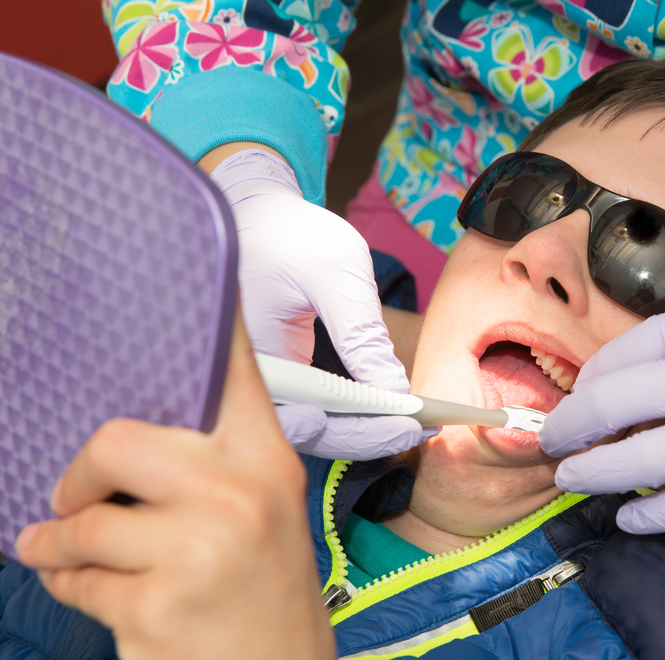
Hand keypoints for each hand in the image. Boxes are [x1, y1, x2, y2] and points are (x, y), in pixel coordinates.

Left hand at [15, 309, 335, 659]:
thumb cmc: (266, 591)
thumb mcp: (263, 512)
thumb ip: (214, 461)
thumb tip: (134, 428)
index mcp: (265, 458)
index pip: (231, 367)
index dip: (206, 318)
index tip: (200, 260)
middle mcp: (239, 492)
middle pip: (117, 440)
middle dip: (78, 474)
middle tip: (74, 496)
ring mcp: (200, 549)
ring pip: (82, 522)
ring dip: (60, 544)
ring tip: (66, 553)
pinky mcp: (158, 606)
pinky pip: (73, 578)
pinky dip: (65, 584)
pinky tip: (90, 590)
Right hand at [211, 148, 425, 458]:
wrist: (257, 216)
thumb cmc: (289, 233)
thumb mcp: (336, 272)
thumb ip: (363, 334)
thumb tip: (396, 392)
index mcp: (248, 353)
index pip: (297, 418)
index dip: (350, 432)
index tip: (401, 426)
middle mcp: (247, 378)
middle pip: (304, 434)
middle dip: (364, 437)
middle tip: (417, 431)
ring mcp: (261, 381)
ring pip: (309, 427)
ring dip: (360, 430)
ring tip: (411, 424)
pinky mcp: (278, 378)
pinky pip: (311, 408)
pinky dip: (350, 414)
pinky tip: (388, 409)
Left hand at [540, 259, 664, 533]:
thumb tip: (623, 378)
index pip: (611, 364)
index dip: (582, 390)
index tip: (572, 405)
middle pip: (609, 410)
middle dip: (566, 431)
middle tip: (548, 444)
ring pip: (640, 463)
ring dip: (594, 475)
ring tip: (572, 479)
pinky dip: (652, 515)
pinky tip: (629, 518)